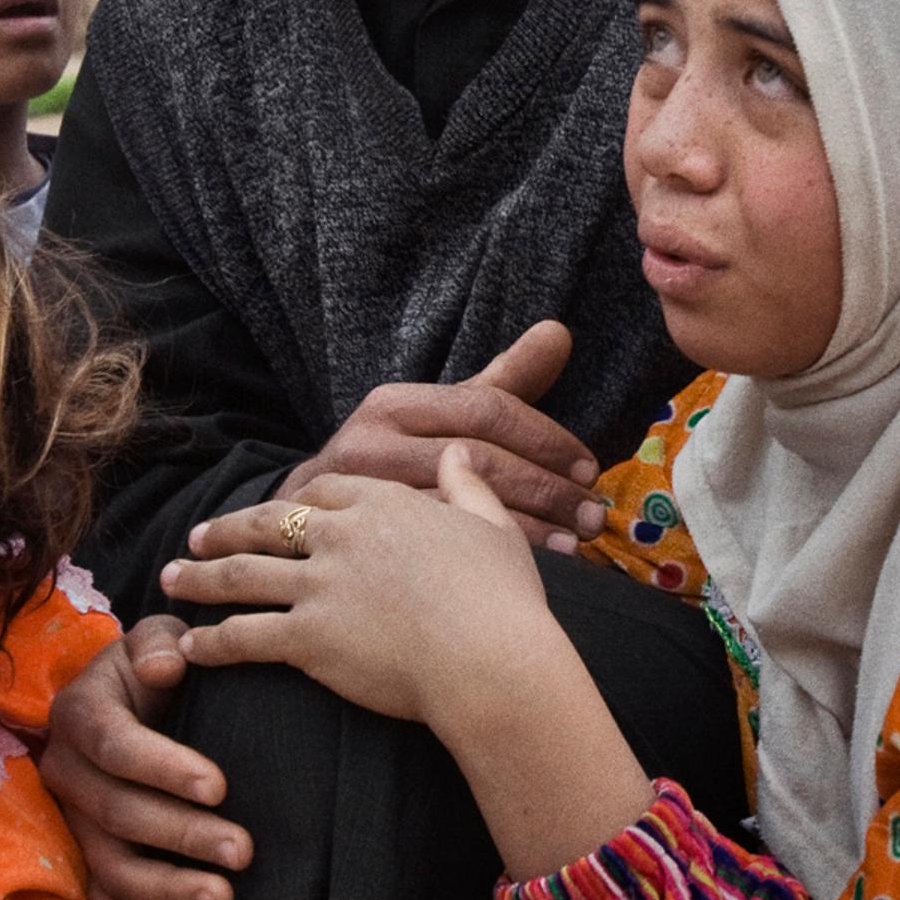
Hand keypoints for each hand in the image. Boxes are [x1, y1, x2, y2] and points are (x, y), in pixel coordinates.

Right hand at [41, 615, 248, 899]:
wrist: (132, 698)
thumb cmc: (156, 666)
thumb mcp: (158, 640)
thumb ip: (163, 642)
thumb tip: (165, 665)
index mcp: (79, 713)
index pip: (116, 745)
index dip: (165, 768)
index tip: (220, 788)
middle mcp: (65, 769)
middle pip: (118, 812)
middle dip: (182, 835)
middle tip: (243, 852)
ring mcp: (72, 818)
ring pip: (109, 863)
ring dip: (165, 887)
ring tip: (223, 897)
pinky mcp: (82, 853)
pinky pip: (95, 897)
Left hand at [166, 455, 560, 727]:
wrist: (492, 660)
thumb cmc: (504, 601)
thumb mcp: (492, 528)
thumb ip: (467, 487)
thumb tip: (458, 453)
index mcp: (383, 505)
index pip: (322, 489)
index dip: (292, 498)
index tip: (272, 507)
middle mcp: (342, 536)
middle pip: (266, 523)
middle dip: (225, 530)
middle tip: (195, 537)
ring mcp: (320, 585)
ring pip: (241, 575)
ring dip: (199, 578)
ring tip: (171, 581)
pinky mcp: (308, 638)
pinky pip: (245, 636)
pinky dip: (212, 642)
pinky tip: (190, 646)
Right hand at [290, 321, 609, 549]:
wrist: (305, 516)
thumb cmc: (392, 461)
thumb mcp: (439, 415)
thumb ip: (502, 379)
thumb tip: (560, 331)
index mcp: (395, 404)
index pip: (485, 408)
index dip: (543, 437)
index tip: (588, 468)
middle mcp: (371, 443)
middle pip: (477, 459)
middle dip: (545, 488)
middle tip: (593, 514)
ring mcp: (360, 498)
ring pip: (459, 507)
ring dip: (528, 528)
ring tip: (577, 544)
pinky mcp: (356, 546)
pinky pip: (436, 550)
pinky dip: (488, 556)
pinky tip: (526, 569)